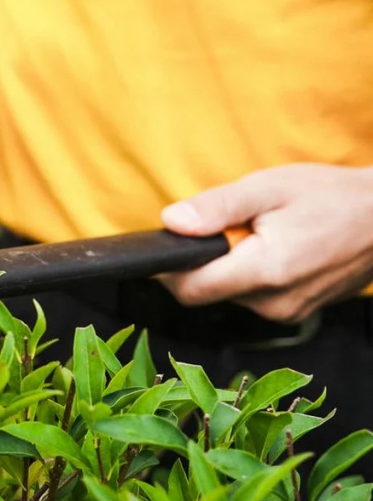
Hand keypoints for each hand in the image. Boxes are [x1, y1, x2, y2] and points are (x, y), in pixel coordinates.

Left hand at [159, 164, 372, 322]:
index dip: (170, 270)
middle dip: (206, 261)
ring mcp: (287, 313)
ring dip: (231, 266)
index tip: (168, 248)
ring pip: (230, 295)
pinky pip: (254, 298)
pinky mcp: (295, 313)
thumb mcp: (268, 187)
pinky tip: (276, 250)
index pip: (190, 289)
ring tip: (261, 234)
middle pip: (208, 292)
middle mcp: (273, 303)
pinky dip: (252, 275)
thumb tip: (172, 222)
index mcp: (264, 270)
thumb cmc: (331, 196)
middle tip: (232, 227)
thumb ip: (216, 207)